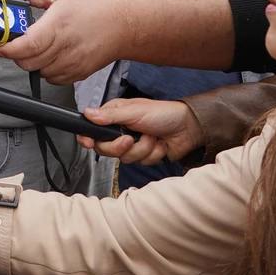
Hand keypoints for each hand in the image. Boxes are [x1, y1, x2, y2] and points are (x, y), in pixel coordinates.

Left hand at [0, 0, 116, 84]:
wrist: (120, 27)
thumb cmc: (91, 10)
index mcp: (58, 24)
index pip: (27, 44)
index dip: (8, 48)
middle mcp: (65, 46)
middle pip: (28, 62)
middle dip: (16, 54)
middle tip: (16, 44)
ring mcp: (72, 63)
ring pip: (38, 72)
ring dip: (31, 62)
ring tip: (39, 48)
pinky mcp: (77, 74)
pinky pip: (52, 79)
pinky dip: (46, 70)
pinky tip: (52, 56)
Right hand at [79, 99, 204, 163]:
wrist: (187, 128)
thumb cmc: (163, 113)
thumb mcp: (135, 112)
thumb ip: (110, 116)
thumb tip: (87, 114)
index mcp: (115, 116)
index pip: (92, 129)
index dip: (88, 138)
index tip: (88, 143)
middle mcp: (121, 130)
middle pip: (106, 149)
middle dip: (120, 146)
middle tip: (130, 138)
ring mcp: (132, 144)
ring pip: (125, 158)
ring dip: (142, 148)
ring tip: (152, 137)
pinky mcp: (144, 155)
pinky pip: (141, 162)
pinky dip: (152, 154)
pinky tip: (159, 144)